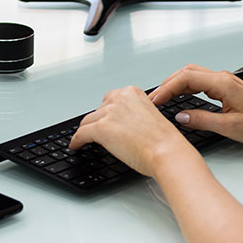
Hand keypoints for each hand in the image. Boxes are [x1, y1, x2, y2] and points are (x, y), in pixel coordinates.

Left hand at [69, 85, 190, 177]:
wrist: (165, 150)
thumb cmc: (163, 139)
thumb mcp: (150, 115)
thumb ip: (134, 113)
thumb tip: (120, 123)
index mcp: (133, 92)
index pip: (111, 100)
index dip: (107, 113)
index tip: (105, 120)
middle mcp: (119, 98)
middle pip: (99, 109)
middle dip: (98, 121)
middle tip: (98, 133)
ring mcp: (109, 112)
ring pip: (88, 122)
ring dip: (86, 131)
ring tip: (84, 140)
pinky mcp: (100, 128)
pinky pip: (81, 134)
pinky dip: (76, 141)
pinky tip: (76, 145)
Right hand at [147, 64, 242, 144]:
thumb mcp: (229, 127)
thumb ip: (202, 120)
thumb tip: (181, 117)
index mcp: (222, 84)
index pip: (186, 79)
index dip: (167, 88)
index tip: (155, 100)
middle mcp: (222, 78)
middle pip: (187, 72)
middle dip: (168, 84)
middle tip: (154, 99)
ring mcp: (224, 81)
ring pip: (193, 74)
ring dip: (176, 83)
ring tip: (163, 98)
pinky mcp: (225, 86)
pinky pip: (200, 80)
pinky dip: (186, 86)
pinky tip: (180, 96)